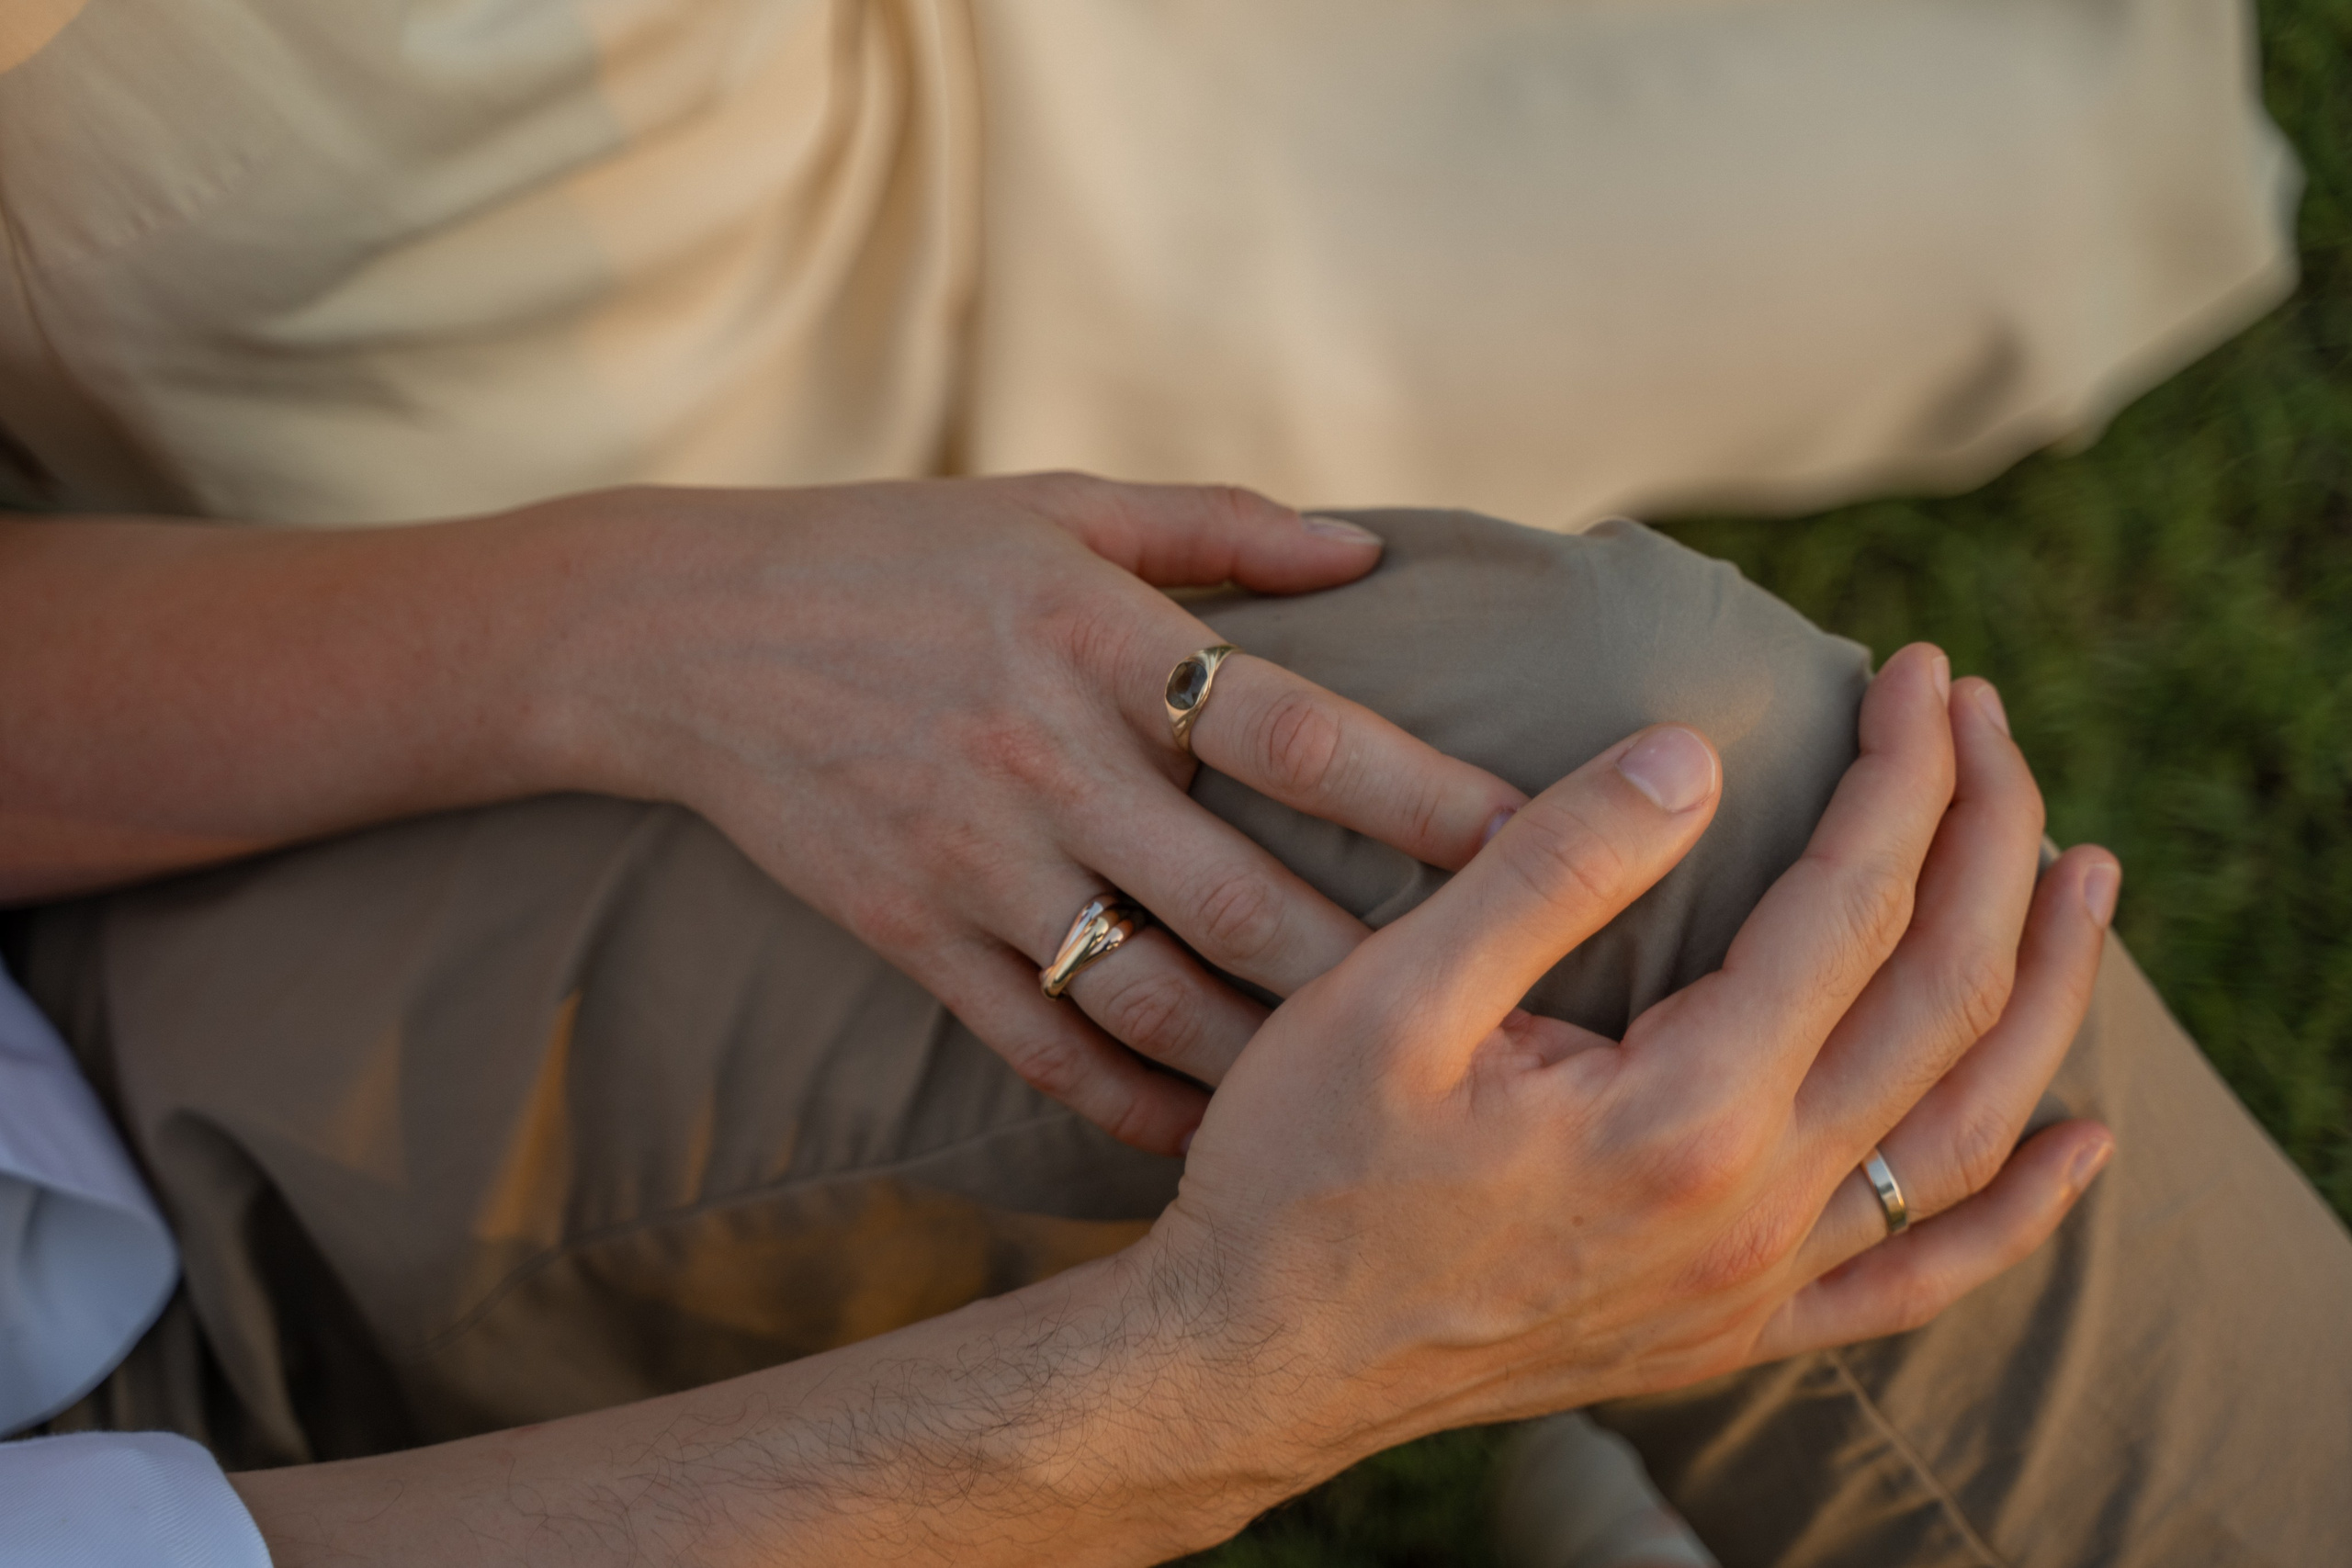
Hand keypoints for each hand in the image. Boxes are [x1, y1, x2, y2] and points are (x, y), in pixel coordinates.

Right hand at [548, 474, 1524, 1152]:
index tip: (1546, 847)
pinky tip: (1220, 1137)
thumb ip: (1216, 527)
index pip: (1300, 730)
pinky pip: (1041, 1047)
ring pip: (1152, 997)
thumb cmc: (895, 555)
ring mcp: (975, 862)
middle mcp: (1046, 759)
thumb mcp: (1053, 505)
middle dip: (1385, 973)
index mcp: (1099, 638)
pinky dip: (1133, 1106)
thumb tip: (1369, 551)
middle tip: (1504, 1033)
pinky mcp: (913, 935)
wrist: (682, 634)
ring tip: (1385, 1107)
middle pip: (1246, 895)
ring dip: (1275, 1063)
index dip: (1428, 797)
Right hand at [1149, 644, 2118, 1448]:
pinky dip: (2015, 1209)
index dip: (1903, 773)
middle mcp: (1755, 1208)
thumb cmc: (1304, 1169)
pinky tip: (2079, 1146)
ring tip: (2086, 873)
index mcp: (1683, 1113)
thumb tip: (1695, 755)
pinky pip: (1919, 1275)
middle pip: (1940, 994)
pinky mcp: (1733, 1332)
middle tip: (1990, 719)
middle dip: (1988, 836)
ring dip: (2045, 988)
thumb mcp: (1394, 996)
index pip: (1852, 905)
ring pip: (1965, 1123)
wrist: (1255, 1361)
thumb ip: (1555, 868)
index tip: (1918, 671)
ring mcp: (1757, 1283)